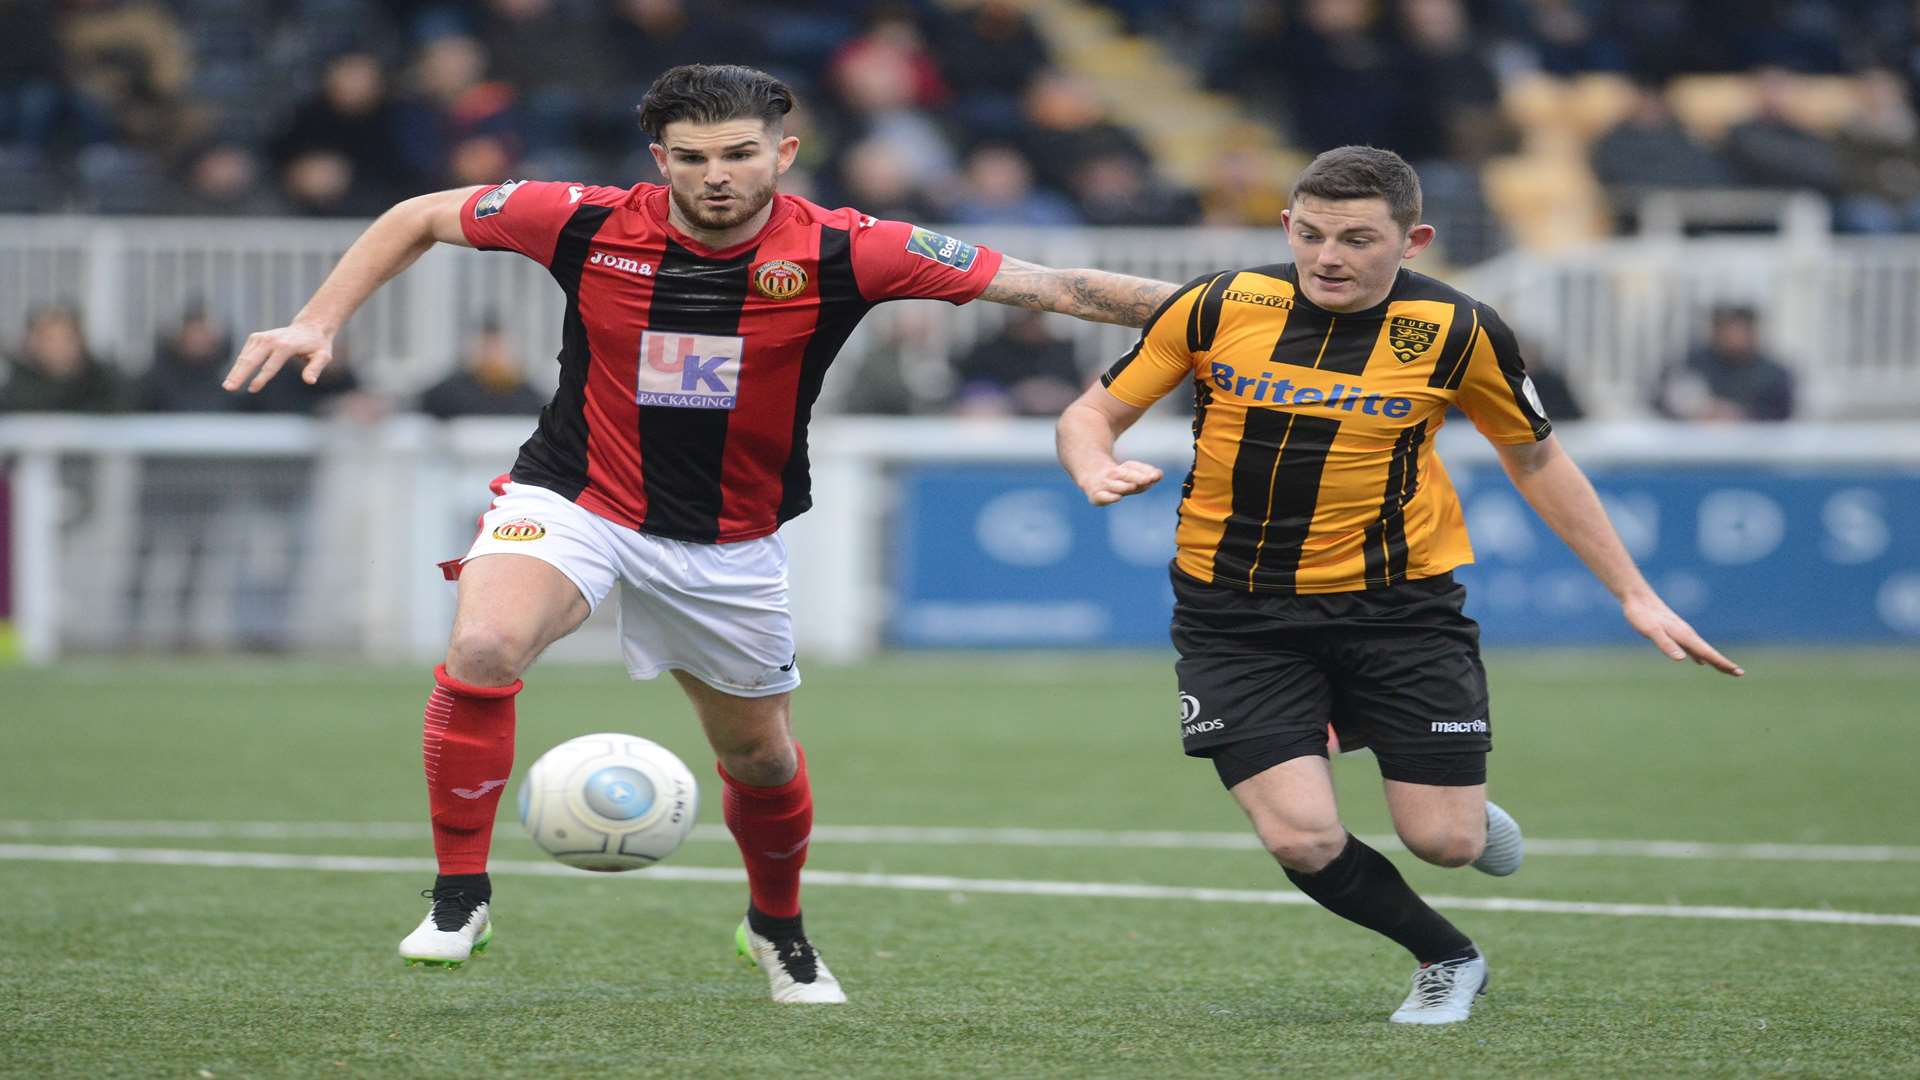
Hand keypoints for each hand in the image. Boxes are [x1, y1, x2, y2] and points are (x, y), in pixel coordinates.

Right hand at [223, 323, 334, 392]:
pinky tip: (234, 376)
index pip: (270, 366)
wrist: (310, 327)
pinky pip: (245, 353)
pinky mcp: (256, 338)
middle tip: (229, 388)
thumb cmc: (318, 345)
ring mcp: (261, 337)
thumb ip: (315, 368)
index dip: (261, 378)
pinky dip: (238, 365)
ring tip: (227, 385)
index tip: (252, 389)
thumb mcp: (323, 356)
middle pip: (251, 360)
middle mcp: (270, 340)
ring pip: (244, 357)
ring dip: (235, 371)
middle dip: (239, 374)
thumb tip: (309, 381)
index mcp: (285, 346)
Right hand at [1080, 460, 1162, 505]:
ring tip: (1134, 486)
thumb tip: (1160, 474)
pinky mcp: (1096, 496)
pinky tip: (1117, 498)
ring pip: (1114, 484)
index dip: (1145, 470)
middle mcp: (1112, 475)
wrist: (1090, 475)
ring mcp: (1104, 485)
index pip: (1133, 467)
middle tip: (1149, 479)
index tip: (1158, 475)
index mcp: (1122, 468)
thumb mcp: (1130, 472)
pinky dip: (1109, 498)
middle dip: (1136, 476)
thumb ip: (1145, 474)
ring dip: (1124, 485)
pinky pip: (1102, 496)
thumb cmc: (1117, 476)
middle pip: (1124, 474)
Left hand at [1622, 592, 1743, 675]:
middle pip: (1709, 652)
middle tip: (1739, 674)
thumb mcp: (1651, 631)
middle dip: (1723, 663)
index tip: (1738, 672)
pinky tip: (1699, 661)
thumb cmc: (1642, 615)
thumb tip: (1682, 659)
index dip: (1722, 663)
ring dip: (1714, 660)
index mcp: (1684, 635)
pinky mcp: (1674, 632)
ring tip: (1724, 669)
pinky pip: (1692, 647)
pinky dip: (1699, 656)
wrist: (1637, 597)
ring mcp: (1681, 633)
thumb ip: (1666, 644)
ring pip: (1702, 650)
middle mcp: (1687, 634)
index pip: (1707, 653)